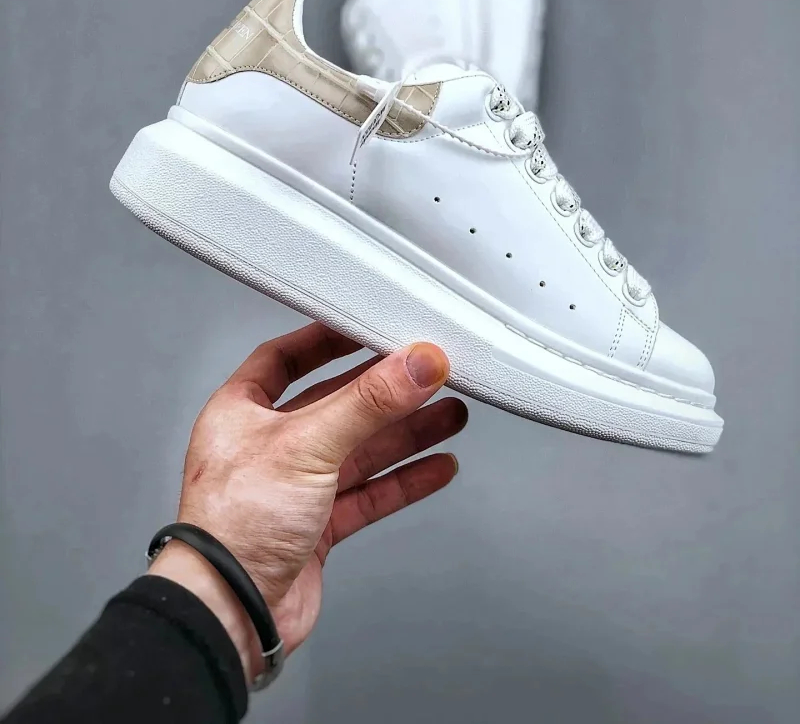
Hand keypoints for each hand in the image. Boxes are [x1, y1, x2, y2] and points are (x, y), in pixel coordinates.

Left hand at [149, 323, 466, 681]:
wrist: (230, 615)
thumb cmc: (234, 527)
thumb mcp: (307, 444)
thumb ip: (369, 402)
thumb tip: (417, 363)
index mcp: (241, 412)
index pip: (286, 358)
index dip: (326, 340)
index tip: (367, 326)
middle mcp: (266, 446)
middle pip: (336, 404)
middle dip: (385, 392)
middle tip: (429, 375)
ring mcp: (293, 488)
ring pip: (359, 450)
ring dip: (405, 434)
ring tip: (450, 415)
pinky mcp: (316, 528)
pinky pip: (368, 494)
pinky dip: (404, 481)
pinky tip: (437, 467)